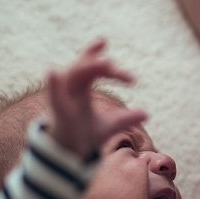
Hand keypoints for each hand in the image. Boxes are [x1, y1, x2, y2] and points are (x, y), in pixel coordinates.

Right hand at [47, 38, 147, 157]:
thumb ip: (126, 118)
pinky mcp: (60, 115)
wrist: (68, 157)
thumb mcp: (109, 127)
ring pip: (72, 77)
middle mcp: (71, 91)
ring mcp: (65, 101)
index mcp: (81, 90)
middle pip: (83, 69)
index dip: (93, 53)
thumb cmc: (84, 135)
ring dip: (86, 67)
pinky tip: (52, 71)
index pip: (89, 67)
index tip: (103, 41)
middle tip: (114, 64)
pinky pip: (56, 99)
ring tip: (106, 63)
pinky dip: (54, 86)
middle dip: (97, 64)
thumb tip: (146, 114)